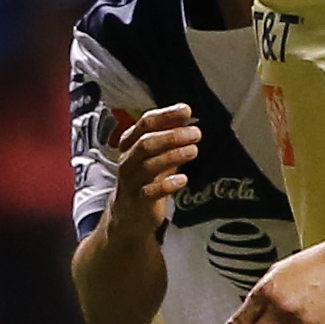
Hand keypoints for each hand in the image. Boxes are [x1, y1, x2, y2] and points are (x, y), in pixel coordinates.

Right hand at [109, 105, 200, 236]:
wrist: (129, 213)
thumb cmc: (146, 177)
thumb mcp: (155, 154)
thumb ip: (169, 136)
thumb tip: (187, 116)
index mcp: (131, 142)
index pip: (146, 123)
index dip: (166, 115)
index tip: (186, 110)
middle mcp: (128, 159)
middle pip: (146, 143)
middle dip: (172, 136)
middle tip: (195, 133)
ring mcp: (132, 181)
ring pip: (148, 165)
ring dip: (173, 156)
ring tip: (193, 150)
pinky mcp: (139, 201)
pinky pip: (151, 191)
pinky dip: (167, 184)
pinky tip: (183, 178)